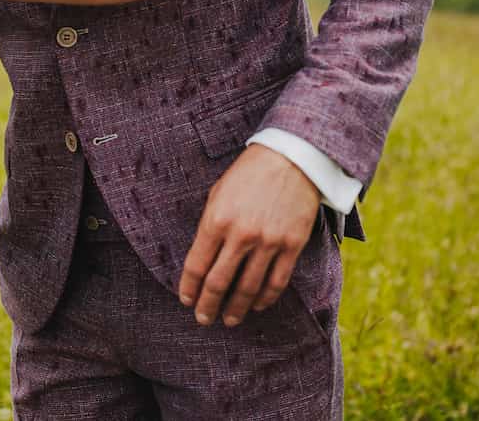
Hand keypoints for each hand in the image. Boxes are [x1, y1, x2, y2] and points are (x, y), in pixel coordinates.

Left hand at [177, 144, 321, 327]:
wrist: (291, 159)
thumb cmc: (248, 175)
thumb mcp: (218, 194)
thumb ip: (209, 226)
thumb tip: (202, 261)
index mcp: (216, 220)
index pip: (197, 266)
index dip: (189, 288)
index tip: (187, 301)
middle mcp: (241, 235)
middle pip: (219, 283)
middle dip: (208, 306)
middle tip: (204, 319)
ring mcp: (268, 242)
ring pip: (248, 289)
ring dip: (236, 309)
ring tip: (229, 319)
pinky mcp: (291, 245)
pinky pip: (276, 282)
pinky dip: (264, 299)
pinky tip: (256, 305)